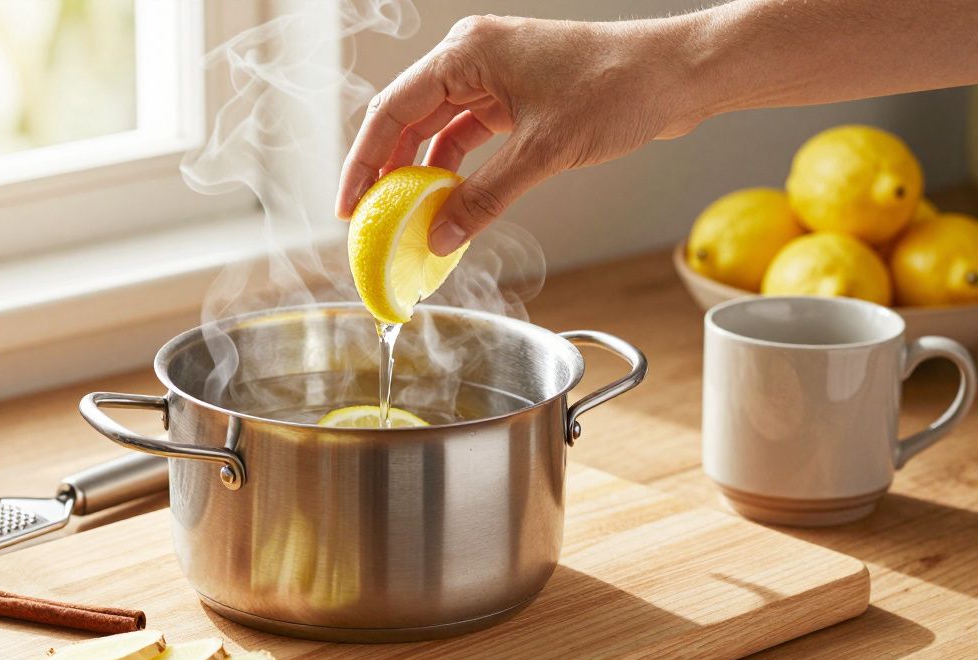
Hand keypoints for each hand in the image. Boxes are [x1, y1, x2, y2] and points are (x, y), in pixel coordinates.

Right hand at [336, 15, 696, 254]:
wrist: (677, 76)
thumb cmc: (618, 89)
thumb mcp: (542, 153)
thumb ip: (484, 198)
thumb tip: (439, 238)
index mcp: (468, 53)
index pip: (392, 109)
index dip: (364, 160)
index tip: (349, 204)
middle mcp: (473, 59)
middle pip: (406, 118)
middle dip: (385, 170)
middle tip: (368, 219)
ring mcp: (495, 78)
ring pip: (436, 129)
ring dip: (419, 173)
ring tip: (403, 217)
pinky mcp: (516, 98)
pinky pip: (467, 135)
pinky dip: (454, 169)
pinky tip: (446, 203)